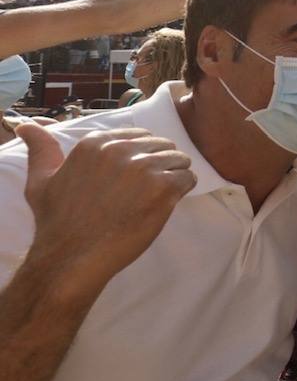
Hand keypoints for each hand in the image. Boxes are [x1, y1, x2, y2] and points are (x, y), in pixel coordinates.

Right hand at [19, 125, 196, 295]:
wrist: (71, 257)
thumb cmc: (57, 222)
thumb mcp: (41, 180)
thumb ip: (41, 150)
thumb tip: (24, 124)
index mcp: (95, 143)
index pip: (139, 136)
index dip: (141, 157)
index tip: (132, 179)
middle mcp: (120, 149)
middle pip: (162, 146)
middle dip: (160, 165)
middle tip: (146, 191)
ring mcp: (143, 168)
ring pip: (179, 159)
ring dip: (174, 176)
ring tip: (157, 197)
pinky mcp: (162, 187)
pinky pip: (188, 178)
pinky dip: (184, 189)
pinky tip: (167, 203)